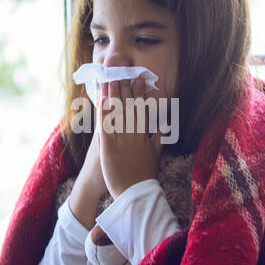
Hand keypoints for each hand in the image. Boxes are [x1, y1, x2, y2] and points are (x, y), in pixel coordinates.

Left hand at [97, 78, 162, 199]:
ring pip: (116, 113)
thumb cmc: (145, 174)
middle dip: (124, 88)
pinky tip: (100, 101)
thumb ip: (158, 138)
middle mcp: (133, 134)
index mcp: (144, 135)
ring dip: (112, 95)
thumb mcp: (155, 155)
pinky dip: (103, 113)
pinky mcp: (108, 148)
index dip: (139, 92)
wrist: (135, 193)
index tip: (138, 78)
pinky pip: (104, 127)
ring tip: (109, 79)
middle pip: (128, 107)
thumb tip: (164, 124)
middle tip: (121, 72)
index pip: (142, 109)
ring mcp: (120, 140)